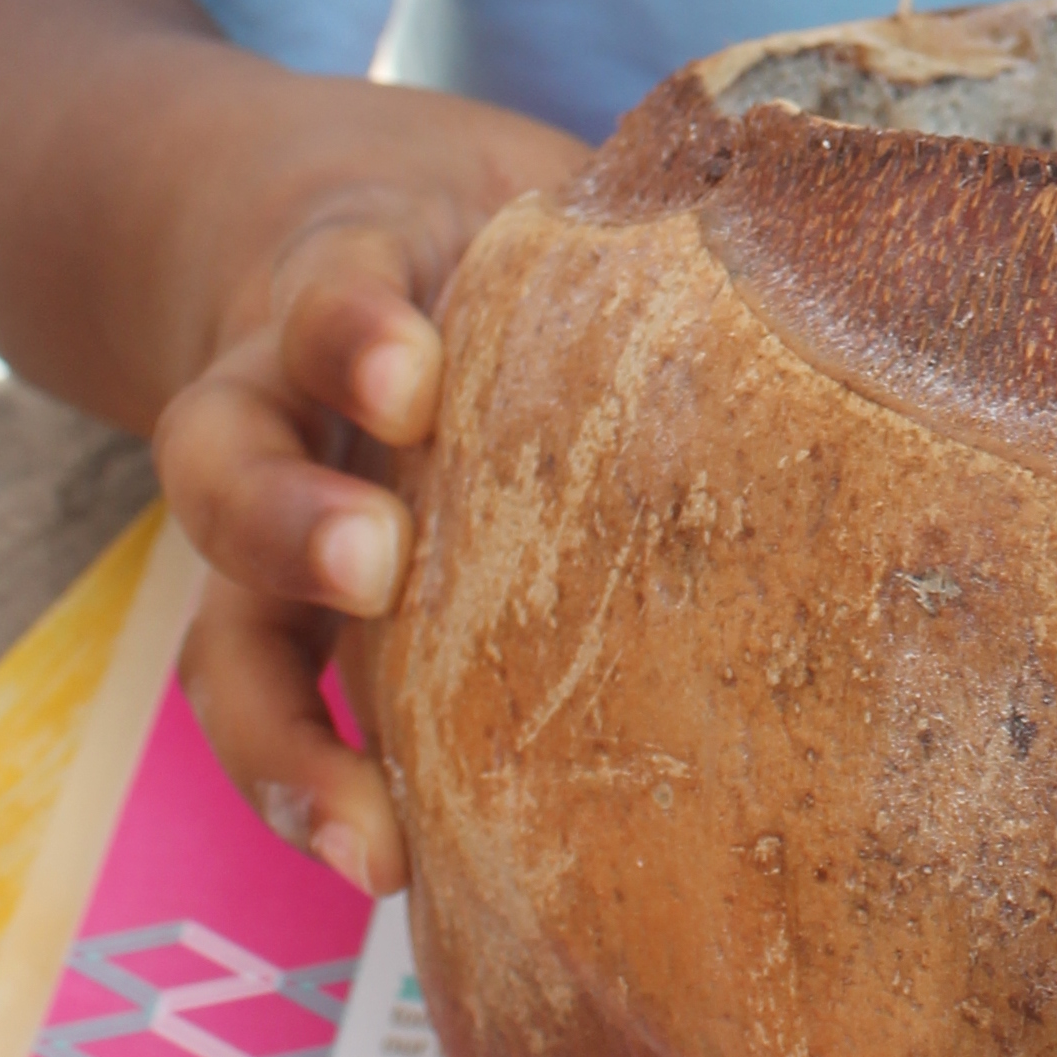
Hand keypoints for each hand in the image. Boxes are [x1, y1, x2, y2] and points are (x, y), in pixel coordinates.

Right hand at [0, 0, 590, 898]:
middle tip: (369, 569)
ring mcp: (268, 524)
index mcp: (351, 274)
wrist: (339, 230)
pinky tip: (380, 868)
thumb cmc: (494, 228)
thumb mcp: (542, 188)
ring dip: (279, 724)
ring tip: (364, 833)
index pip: (330, 284)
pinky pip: (264, 699)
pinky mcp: (286, 612)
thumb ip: (638, 218)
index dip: (354, 328)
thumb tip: (838, 234)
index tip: (411, 376)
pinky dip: (306, 780)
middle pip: (223, 456)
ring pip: (218, 618)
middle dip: (282, 519)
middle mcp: (276, 405)